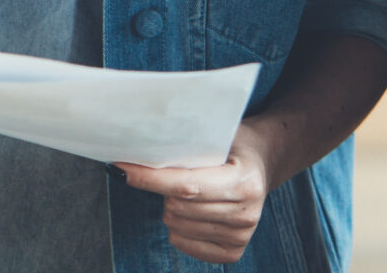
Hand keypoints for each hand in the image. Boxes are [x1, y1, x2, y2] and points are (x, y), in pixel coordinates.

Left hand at [117, 121, 275, 263]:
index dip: (150, 178)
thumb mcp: (219, 135)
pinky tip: (192, 211)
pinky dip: (178, 227)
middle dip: (163, 190)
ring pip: (177, 225)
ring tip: (190, 191)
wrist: (264, 161)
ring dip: (171, 207)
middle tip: (174, 173)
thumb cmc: (235, 144)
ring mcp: (241, 235)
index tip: (122, 169)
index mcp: (244, 182)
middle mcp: (246, 213)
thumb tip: (140, 148)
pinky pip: (184, 243)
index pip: (186, 185)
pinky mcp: (233, 251)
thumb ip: (188, 145)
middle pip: (177, 207)